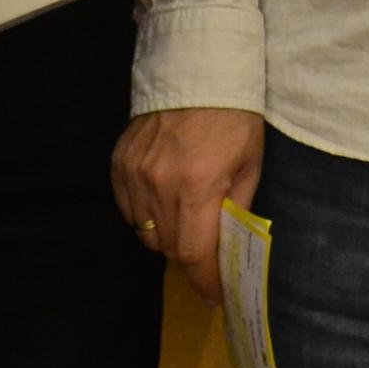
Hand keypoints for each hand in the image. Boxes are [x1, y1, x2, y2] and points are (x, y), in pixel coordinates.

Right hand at [111, 106, 266, 299]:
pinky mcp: (118, 164)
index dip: (205, 280)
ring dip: (166, 236)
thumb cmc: (234, 119)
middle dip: (190, 256)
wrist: (196, 72)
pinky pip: (128, 209)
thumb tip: (228, 249)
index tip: (215, 295)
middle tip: (206, 251)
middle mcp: (159, 185)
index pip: (195, 253)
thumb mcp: (250, 164)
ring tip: (185, 219)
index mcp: (198, 187)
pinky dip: (145, 214)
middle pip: (169, 247)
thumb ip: (237, 209)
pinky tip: (162, 200)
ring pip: (145, 232)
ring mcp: (133, 175)